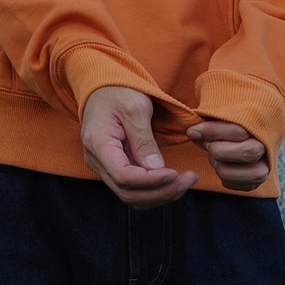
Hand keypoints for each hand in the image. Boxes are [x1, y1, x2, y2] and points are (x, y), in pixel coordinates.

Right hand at [80, 86, 196, 207]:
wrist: (103, 88)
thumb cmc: (119, 91)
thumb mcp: (135, 108)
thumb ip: (144, 140)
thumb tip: (157, 168)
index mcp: (98, 143)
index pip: (123, 176)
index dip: (151, 181)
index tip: (175, 173)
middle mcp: (96, 160)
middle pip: (128, 192)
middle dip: (161, 191)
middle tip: (188, 179)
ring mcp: (103, 167)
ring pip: (131, 196)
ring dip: (160, 194)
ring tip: (185, 181)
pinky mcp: (113, 168)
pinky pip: (132, 188)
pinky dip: (153, 190)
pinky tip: (172, 181)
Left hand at [187, 118, 271, 193]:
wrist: (246, 125)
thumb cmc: (229, 116)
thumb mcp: (222, 108)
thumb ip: (211, 113)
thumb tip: (193, 132)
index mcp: (261, 122)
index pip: (240, 130)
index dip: (212, 131)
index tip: (193, 131)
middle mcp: (268, 145)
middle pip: (249, 153)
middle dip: (219, 150)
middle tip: (207, 144)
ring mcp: (266, 164)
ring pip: (252, 174)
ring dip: (224, 168)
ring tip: (213, 157)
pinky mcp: (258, 178)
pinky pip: (246, 186)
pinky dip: (228, 179)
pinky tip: (220, 165)